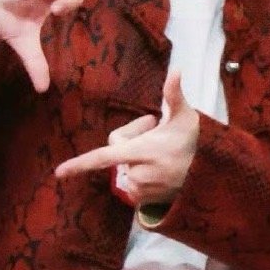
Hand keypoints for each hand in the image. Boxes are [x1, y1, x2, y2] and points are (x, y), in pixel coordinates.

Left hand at [54, 68, 199, 208]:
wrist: (210, 174)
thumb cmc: (195, 140)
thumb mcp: (185, 116)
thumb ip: (174, 94)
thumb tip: (177, 69)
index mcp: (144, 151)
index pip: (105, 157)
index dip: (80, 164)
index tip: (59, 173)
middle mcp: (140, 173)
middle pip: (117, 151)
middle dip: (131, 139)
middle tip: (155, 129)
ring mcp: (142, 189)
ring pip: (123, 166)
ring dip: (135, 157)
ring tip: (159, 152)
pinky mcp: (144, 200)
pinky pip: (129, 181)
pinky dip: (139, 172)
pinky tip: (158, 167)